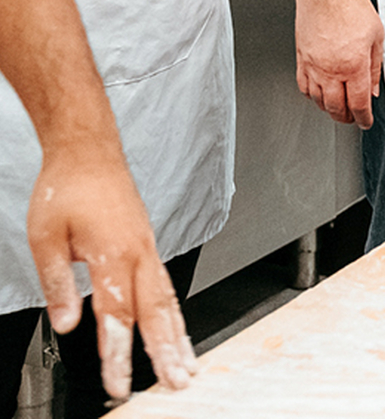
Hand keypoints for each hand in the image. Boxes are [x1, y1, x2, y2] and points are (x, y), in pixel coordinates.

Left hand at [28, 141, 196, 397]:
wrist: (88, 150)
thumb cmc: (67, 188)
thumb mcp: (46, 240)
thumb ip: (59, 284)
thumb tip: (65, 324)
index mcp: (114, 253)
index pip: (118, 315)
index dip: (118, 354)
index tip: (119, 386)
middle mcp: (139, 251)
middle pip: (157, 310)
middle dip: (168, 350)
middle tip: (179, 382)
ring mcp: (147, 246)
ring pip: (168, 297)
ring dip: (177, 334)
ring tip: (187, 363)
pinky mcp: (146, 242)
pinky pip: (164, 282)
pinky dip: (172, 310)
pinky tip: (174, 326)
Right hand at [294, 0, 383, 127]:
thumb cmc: (352, 7)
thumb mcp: (376, 36)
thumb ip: (375, 67)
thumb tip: (373, 88)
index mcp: (354, 65)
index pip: (358, 103)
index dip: (363, 118)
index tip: (365, 122)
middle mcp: (331, 70)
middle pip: (336, 107)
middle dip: (346, 118)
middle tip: (352, 118)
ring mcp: (313, 66)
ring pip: (318, 100)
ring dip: (329, 109)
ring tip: (338, 109)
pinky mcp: (301, 59)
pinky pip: (304, 87)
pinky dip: (312, 96)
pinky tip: (319, 94)